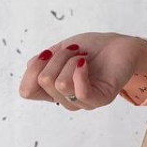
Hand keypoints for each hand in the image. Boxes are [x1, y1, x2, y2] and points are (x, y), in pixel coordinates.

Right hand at [18, 33, 146, 110]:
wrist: (119, 44)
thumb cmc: (90, 48)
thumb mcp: (58, 51)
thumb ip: (41, 63)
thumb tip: (31, 68)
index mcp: (53, 91)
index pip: (27, 91)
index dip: (33, 69)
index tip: (48, 54)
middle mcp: (66, 99)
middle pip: (43, 81)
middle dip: (56, 57)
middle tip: (73, 50)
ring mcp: (84, 102)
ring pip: (60, 84)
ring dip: (70, 60)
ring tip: (82, 56)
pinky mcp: (101, 99)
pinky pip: (81, 92)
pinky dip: (80, 71)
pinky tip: (85, 62)